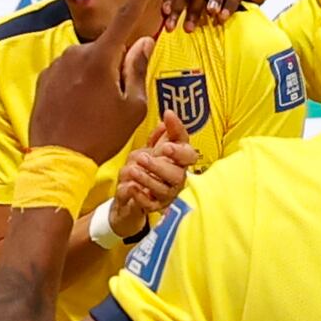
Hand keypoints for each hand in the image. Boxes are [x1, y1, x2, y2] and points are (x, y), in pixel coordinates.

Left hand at [27, 0, 164, 160]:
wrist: (56, 162)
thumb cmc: (100, 137)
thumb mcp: (132, 107)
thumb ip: (138, 69)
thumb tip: (143, 42)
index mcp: (102, 58)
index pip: (130, 14)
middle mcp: (77, 52)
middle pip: (109, 50)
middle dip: (116, 69)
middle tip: (113, 104)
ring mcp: (57, 63)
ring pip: (89, 64)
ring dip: (96, 81)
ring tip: (92, 114)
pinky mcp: (45, 76)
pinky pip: (70, 75)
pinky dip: (78, 89)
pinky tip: (77, 114)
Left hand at [112, 112, 197, 232]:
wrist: (133, 189)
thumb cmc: (150, 163)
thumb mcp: (156, 144)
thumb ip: (165, 130)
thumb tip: (169, 114)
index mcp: (181, 160)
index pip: (189, 156)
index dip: (180, 152)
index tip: (167, 147)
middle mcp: (178, 178)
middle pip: (178, 175)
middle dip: (160, 166)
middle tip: (143, 158)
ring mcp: (168, 193)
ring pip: (164, 190)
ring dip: (148, 180)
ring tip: (133, 171)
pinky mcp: (156, 206)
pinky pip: (152, 204)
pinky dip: (141, 196)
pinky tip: (131, 187)